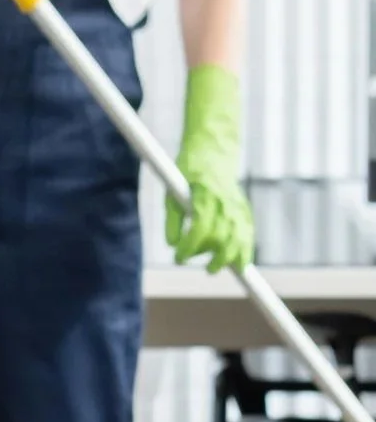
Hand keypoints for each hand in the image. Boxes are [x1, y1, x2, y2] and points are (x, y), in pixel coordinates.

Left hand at [168, 62, 253, 272]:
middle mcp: (225, 204)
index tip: (178, 257)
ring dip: (229, 259)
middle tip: (191, 262)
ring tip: (212, 269)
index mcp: (205, 197)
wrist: (214, 151)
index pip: (201, 230)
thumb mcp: (171, 190)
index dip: (189, 247)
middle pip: (222, 239)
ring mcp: (239, 207)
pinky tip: (239, 265)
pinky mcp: (245, 211)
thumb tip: (172, 245)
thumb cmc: (187, 171)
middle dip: (206, 256)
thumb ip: (172, 218)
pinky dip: (245, 252)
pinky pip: (249, 236)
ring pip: (241, 241)